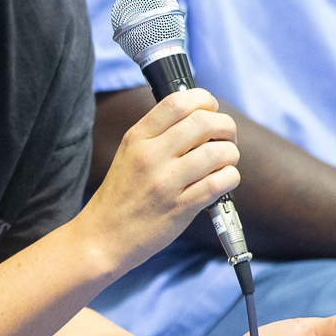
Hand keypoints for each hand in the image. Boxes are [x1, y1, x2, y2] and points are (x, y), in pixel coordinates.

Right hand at [78, 87, 239, 275]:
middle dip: (226, 126)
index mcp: (137, 137)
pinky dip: (230, 178)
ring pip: (218, 152)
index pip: (177, 102)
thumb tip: (198, 116)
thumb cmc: (121, 195)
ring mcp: (166, 182)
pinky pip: (220, 182)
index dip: (204, 99)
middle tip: (226, 137)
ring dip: (231, 154)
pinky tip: (223, 181)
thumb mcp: (129, 153)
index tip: (210, 109)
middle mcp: (151, 155)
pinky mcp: (181, 207)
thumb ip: (158, 133)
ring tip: (225, 162)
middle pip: (203, 122)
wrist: (104, 236)